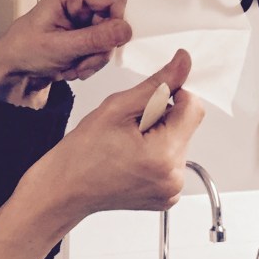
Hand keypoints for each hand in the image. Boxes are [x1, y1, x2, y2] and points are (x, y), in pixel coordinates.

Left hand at [0, 0, 130, 106]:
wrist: (15, 66)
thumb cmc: (24, 49)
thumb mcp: (59, 47)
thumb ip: (93, 39)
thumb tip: (124, 30)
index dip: (117, 23)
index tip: (107, 45)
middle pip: (116, 22)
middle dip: (101, 48)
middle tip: (81, 62)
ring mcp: (87, 15)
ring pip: (112, 39)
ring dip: (94, 59)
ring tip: (72, 65)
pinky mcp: (89, 31)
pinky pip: (105, 48)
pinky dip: (91, 61)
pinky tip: (73, 65)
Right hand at [19, 50, 205, 235]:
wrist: (64, 189)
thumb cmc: (81, 154)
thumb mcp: (117, 108)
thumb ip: (157, 84)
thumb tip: (183, 63)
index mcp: (164, 156)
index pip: (194, 108)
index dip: (174, 95)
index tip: (150, 97)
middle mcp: (173, 178)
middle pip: (186, 126)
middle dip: (162, 117)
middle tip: (128, 126)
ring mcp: (171, 191)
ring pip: (178, 141)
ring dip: (159, 134)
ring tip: (127, 143)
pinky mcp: (166, 195)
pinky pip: (171, 160)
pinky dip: (156, 152)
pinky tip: (131, 156)